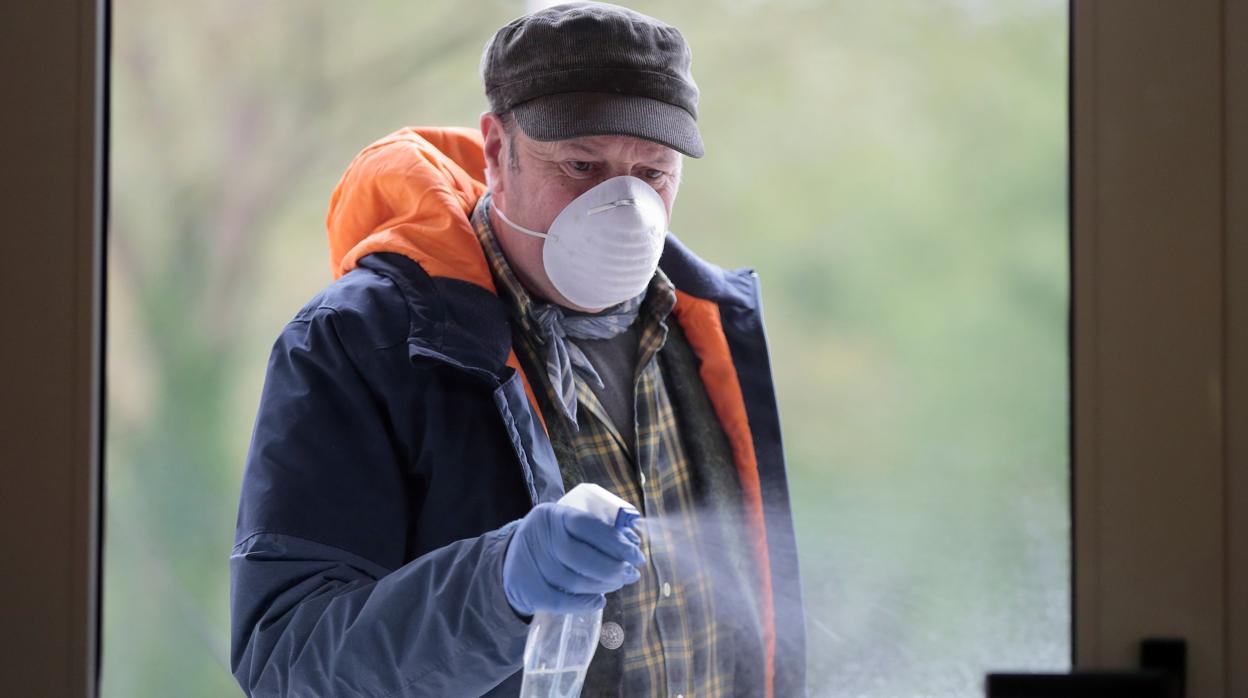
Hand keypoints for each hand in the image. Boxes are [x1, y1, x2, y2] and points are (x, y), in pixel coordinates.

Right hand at [502, 502, 645, 616]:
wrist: (514, 555)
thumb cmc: (556, 538)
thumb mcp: (570, 523)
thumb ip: (599, 530)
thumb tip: (633, 541)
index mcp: (555, 514)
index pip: (589, 526)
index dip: (616, 542)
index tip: (637, 556)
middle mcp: (540, 535)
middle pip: (581, 557)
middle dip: (613, 569)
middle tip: (631, 574)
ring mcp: (529, 562)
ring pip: (572, 581)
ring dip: (602, 586)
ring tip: (618, 583)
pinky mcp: (524, 586)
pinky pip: (558, 601)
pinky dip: (583, 603)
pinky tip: (599, 601)